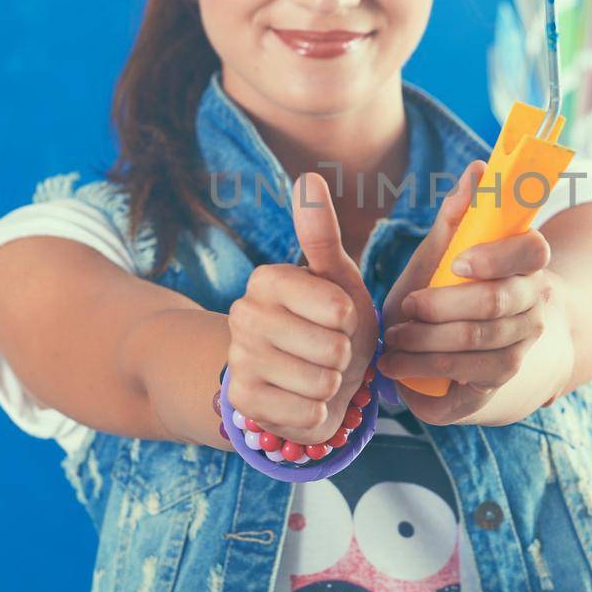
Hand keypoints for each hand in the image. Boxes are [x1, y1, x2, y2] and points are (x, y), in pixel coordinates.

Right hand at [224, 172, 378, 445]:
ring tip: (319, 374)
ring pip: (320, 384)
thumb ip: (322, 234)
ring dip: (332, 386)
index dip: (352, 320)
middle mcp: (243, 316)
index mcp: (267, 280)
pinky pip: (305, 415)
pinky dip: (317, 413)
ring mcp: (239, 360)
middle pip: (331, 349)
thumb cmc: (332, 323)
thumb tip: (309, 176)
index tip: (340, 318)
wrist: (308, 376)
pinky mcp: (242, 402)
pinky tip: (305, 399)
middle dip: (344, 355)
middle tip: (330, 350)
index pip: (338, 308)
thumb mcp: (339, 279)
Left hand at [378, 160, 556, 424]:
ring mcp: (519, 347)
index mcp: (525, 264)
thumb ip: (456, 217)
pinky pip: (465, 378)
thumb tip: (477, 169)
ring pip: (477, 342)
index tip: (458, 262)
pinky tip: (397, 364)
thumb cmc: (441, 288)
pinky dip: (423, 370)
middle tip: (405, 306)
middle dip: (441, 305)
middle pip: (495, 303)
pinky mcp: (497, 383)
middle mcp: (532, 306)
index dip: (496, 257)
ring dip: (426, 340)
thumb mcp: (441, 252)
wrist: (443, 347)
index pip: (532, 251)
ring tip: (392, 337)